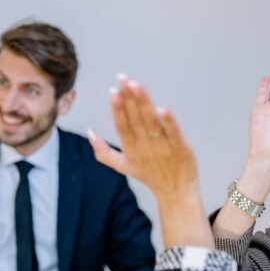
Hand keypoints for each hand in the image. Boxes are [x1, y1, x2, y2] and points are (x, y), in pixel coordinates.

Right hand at [89, 75, 212, 248]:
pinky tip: (162, 109)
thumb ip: (103, 151)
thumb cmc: (149, 175)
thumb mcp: (122, 165)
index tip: (112, 91)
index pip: (122, 126)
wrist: (175, 192)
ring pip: (151, 122)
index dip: (117, 109)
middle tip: (123, 78)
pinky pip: (173, 133)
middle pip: (135, 119)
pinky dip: (168, 122)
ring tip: (136, 85)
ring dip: (143, 103)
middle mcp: (145, 146)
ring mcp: (163, 146)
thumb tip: (89, 132)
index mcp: (131, 148)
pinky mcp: (180, 147)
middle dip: (128, 98)